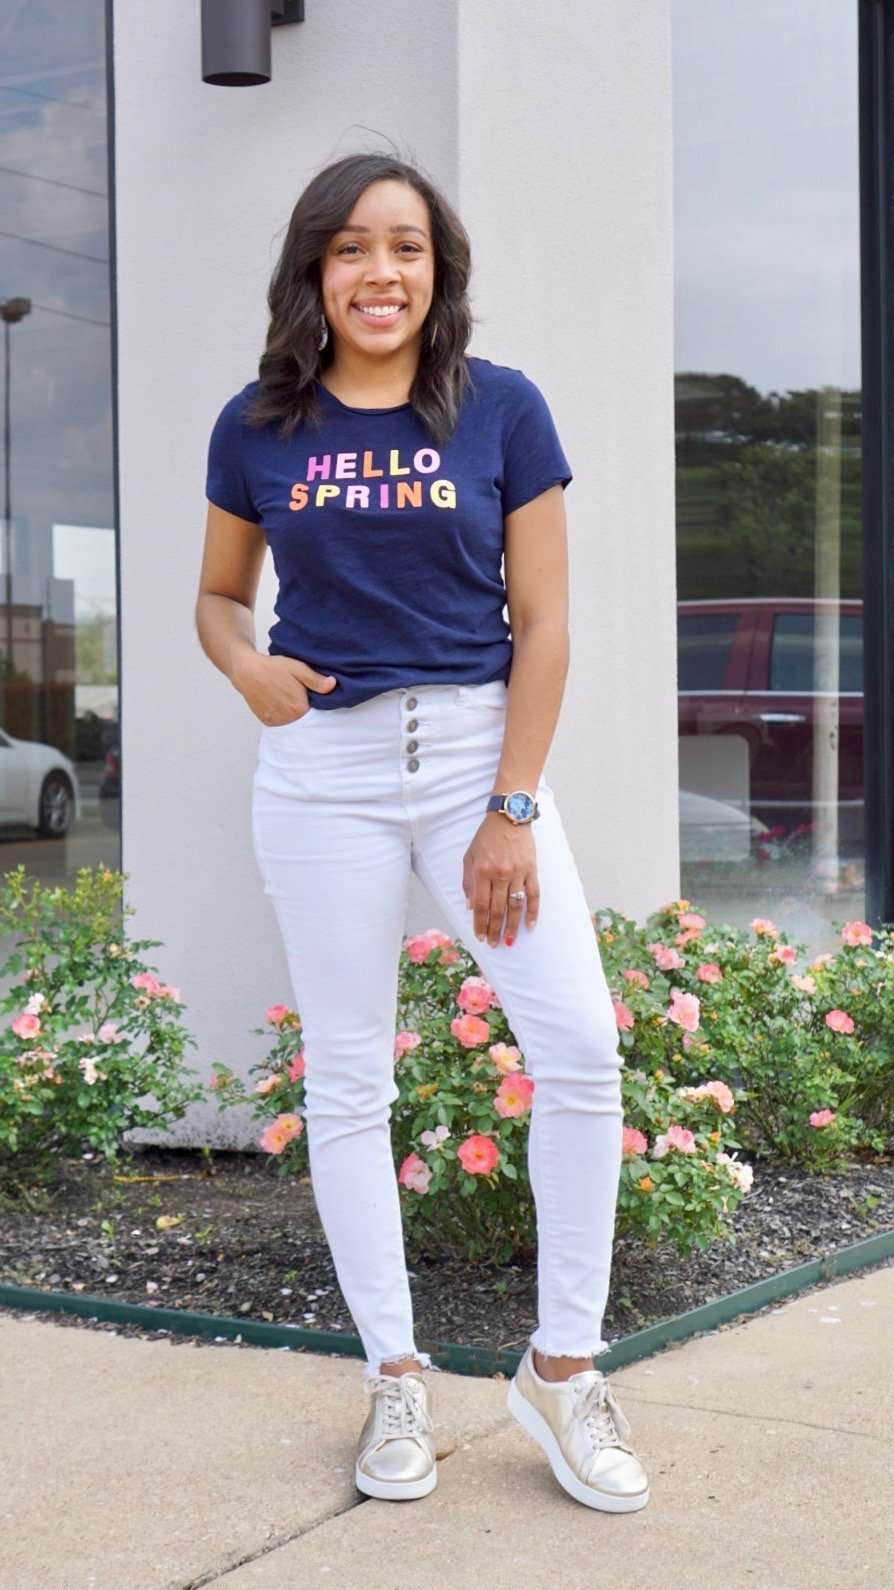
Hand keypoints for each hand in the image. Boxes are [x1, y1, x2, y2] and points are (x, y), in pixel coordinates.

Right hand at [230, 652, 337, 725]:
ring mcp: (276, 721)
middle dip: (306, 710)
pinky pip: (281, 723)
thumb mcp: (298, 668)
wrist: (246, 671)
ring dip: (294, 714)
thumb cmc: (272, 668)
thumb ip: (316, 680)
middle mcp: (287, 718)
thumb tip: (333, 685)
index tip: (313, 697)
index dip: (316, 704)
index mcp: (299, 707)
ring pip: (293, 722)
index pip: (317, 713)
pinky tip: (281, 703)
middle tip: (301, 696)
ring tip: (290, 699)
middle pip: (305, 719)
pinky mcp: (267, 721)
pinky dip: (284, 716)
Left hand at [463, 812, 539, 946]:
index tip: (479, 937)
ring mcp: (518, 873)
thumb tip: (470, 906)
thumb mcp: (469, 856)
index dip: (480, 923)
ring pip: (515, 906)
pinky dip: (533, 912)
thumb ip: (468, 882)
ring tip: (509, 941)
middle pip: (497, 909)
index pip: (481, 904)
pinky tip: (530, 926)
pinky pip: (534, 895)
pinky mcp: (532, 870)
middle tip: (493, 944)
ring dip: (512, 926)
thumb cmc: (486, 837)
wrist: (509, 817)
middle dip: (494, 930)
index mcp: (482, 871)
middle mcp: (500, 874)